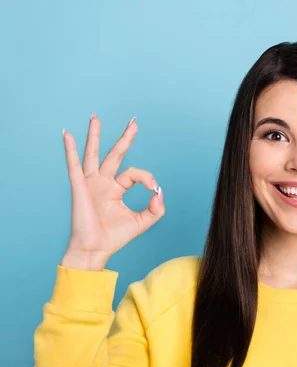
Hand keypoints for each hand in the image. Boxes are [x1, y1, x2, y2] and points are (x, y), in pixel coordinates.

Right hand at [61, 113, 164, 270]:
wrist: (95, 249)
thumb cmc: (114, 237)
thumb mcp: (143, 222)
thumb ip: (156, 208)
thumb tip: (159, 191)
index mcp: (117, 189)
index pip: (134, 173)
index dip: (146, 178)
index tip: (153, 188)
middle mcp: (104, 183)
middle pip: (115, 154)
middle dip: (125, 138)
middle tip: (134, 122)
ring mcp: (91, 183)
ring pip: (94, 154)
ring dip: (94, 135)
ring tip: (96, 117)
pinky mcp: (79, 188)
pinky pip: (74, 165)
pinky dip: (70, 150)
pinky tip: (67, 135)